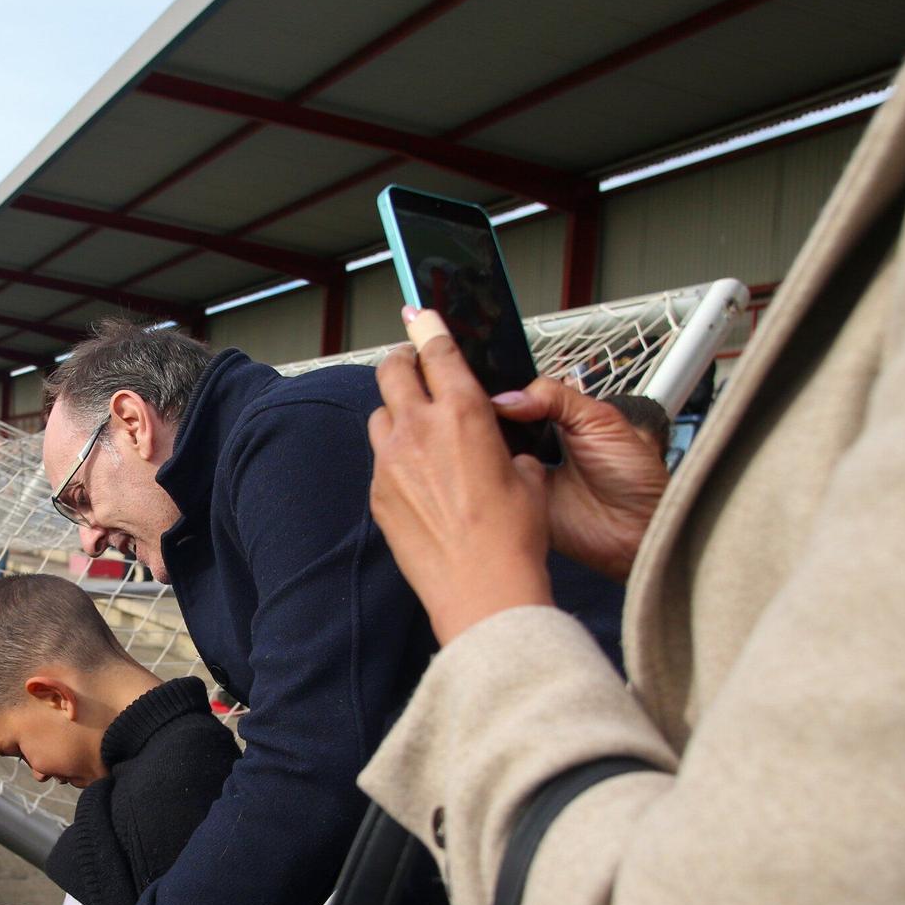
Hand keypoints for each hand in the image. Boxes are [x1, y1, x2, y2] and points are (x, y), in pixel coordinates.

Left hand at [368, 308, 553, 644]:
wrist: (482, 591)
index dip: (428, 327)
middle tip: (415, 368)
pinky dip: (395, 458)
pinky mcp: (377, 493)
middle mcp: (420, 429)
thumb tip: (499, 450)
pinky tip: (419, 481)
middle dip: (403, 362)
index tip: (420, 313)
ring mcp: (391, 461)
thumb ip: (507, 447)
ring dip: (397, 412)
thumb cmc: (513, 539)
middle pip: (393, 370)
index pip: (438, 351)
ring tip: (419, 432)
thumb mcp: (528, 479)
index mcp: (464, 414)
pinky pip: (380, 459)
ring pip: (381, 414)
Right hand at [493, 378, 668, 581]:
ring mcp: (523, 477)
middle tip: (474, 416)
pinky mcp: (517, 505)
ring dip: (479, 451)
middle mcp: (533, 447)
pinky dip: (483, 483)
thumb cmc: (634, 475)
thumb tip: (506, 399)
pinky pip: (490, 492)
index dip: (496, 395)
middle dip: (482, 422)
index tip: (478, 389)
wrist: (640, 527)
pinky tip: (482, 471)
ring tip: (475, 442)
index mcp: (553, 421)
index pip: (512, 401)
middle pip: (492, 428)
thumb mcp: (600, 419)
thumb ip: (556, 398)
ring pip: (486, 458)